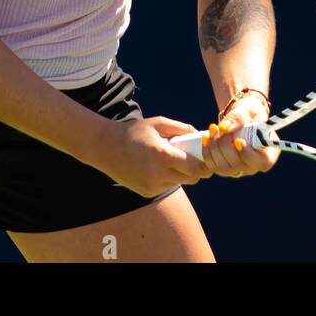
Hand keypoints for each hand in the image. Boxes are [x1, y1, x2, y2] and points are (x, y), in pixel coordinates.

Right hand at [97, 115, 214, 197]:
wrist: (105, 148)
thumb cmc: (133, 132)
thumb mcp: (157, 123)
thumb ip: (181, 128)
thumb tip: (200, 134)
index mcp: (162, 155)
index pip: (194, 168)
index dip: (206, 166)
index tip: (210, 160)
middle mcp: (157, 174)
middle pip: (191, 179)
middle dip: (197, 170)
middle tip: (196, 160)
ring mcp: (151, 186)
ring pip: (179, 183)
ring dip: (181, 174)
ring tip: (171, 160)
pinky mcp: (146, 192)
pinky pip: (166, 186)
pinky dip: (168, 178)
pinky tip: (157, 167)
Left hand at [199, 95, 280, 178]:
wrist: (241, 118)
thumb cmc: (250, 114)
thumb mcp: (249, 110)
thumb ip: (239, 117)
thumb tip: (224, 127)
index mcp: (268, 153)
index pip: (261, 163)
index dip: (248, 154)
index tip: (238, 140)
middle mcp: (253, 166)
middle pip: (238, 166)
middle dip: (225, 146)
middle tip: (221, 127)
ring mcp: (238, 170)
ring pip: (223, 168)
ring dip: (214, 148)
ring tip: (214, 128)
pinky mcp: (224, 168)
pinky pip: (213, 166)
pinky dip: (207, 152)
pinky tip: (206, 137)